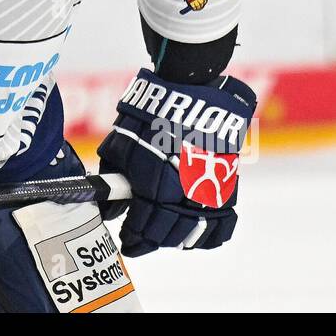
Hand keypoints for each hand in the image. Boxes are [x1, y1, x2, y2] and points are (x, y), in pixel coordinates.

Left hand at [97, 69, 255, 256]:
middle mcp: (182, 195)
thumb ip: (112, 177)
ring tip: (163, 238)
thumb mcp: (121, 144)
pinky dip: (208, 236)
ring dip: (175, 240)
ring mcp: (208, 193)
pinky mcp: (227, 187)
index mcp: (154, 186)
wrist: (194, 95)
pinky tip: (194, 237)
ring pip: (192, 233)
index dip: (131, 237)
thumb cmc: (150, 116)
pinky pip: (222, 224)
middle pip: (165, 234)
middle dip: (149, 240)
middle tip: (138, 240)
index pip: (141, 227)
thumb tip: (108, 206)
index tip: (125, 239)